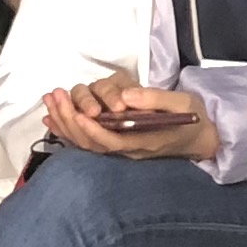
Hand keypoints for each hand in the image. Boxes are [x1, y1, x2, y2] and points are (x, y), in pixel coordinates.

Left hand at [44, 72, 216, 161]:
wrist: (197, 138)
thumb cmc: (191, 118)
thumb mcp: (183, 103)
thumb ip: (155, 99)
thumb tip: (126, 96)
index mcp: (145, 141)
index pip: (112, 141)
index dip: (93, 130)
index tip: (78, 114)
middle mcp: (129, 150)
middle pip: (93, 143)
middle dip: (71, 121)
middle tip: (56, 97)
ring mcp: (121, 150)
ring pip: (86, 144)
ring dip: (65, 123)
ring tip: (50, 100)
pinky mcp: (116, 145)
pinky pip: (87, 142)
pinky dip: (67, 130)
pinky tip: (51, 118)